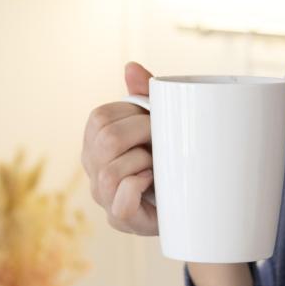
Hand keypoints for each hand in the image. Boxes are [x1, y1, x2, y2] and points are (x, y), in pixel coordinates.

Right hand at [81, 61, 157, 234]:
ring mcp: (103, 195)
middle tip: (162, 140)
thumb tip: (131, 66)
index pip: (99, 117)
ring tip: (157, 164)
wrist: (192, 198)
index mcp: (95, 140)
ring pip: (110, 170)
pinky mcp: (120, 218)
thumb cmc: (170, 156)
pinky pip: (121, 200)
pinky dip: (139, 186)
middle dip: (142, 133)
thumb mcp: (159, 123)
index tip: (155, 120)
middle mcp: (92, 168)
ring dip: (143, 161)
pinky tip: (153, 182)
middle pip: (105, 140)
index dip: (133, 114)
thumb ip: (144, 95)